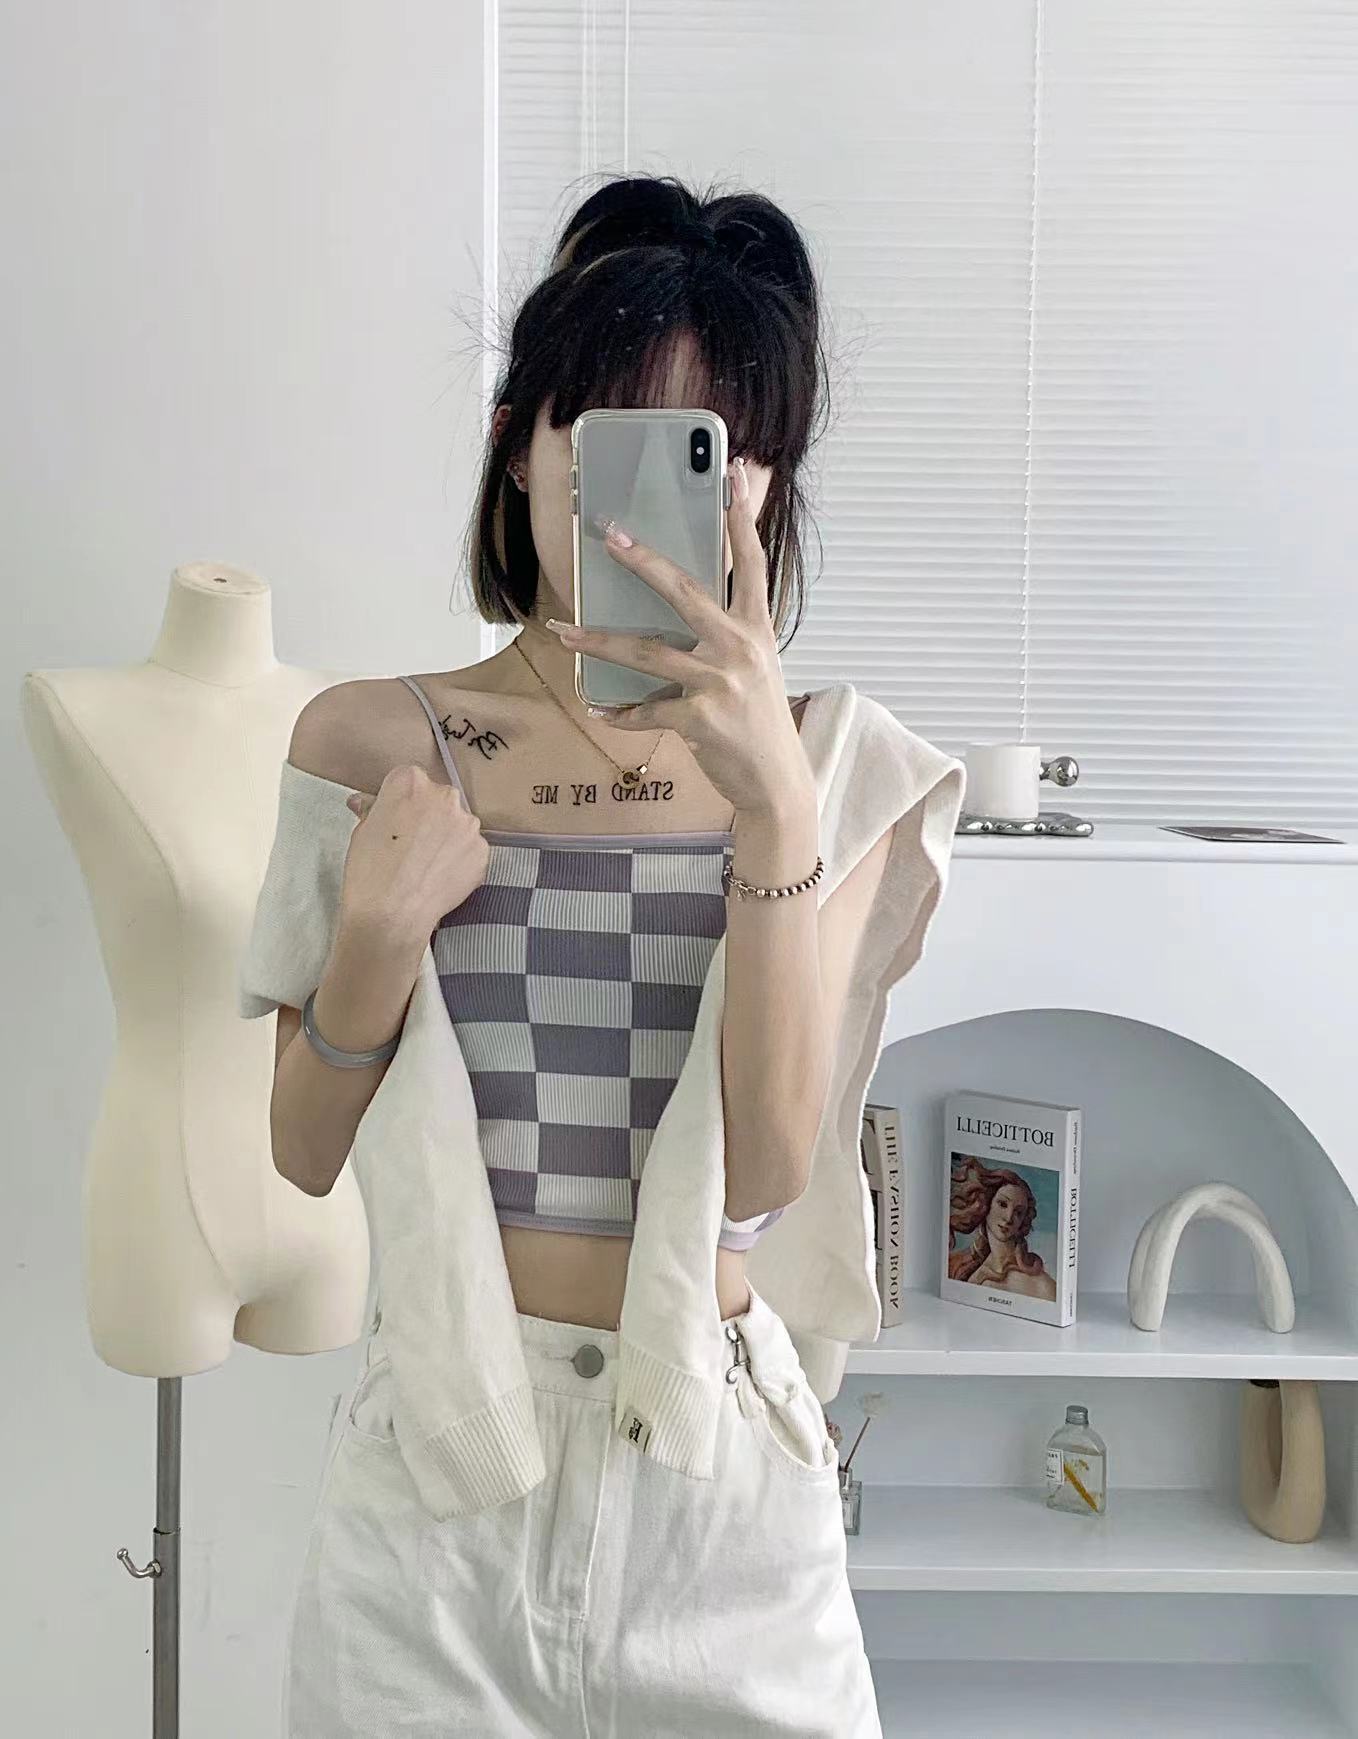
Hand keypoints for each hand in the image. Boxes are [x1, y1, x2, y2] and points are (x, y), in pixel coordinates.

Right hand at [339, 763, 489, 944]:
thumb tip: (366, 802)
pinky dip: (459, 859)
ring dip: (446, 837)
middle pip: (438, 798)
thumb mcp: (362, 832)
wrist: (392, 915)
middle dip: (428, 816)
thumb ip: (373, 810)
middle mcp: (444, 796)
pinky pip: (470, 848)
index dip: (401, 801)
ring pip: (457, 823)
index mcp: (410, 783)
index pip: (409, 779)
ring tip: (426, 864)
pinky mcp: (482, 850)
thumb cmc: (370, 874)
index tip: (397, 818)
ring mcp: (467, 823)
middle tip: (412, 844)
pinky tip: (440, 875)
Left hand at [547, 458, 813, 817]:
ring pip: (646, 652)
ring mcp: (720, 683)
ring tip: (563, 632)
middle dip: (644, 560)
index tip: (734, 473)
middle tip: (610, 535)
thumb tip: (670, 612)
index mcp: (757, 629)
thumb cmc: (757, 722)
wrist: (776, 783)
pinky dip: (618, 713)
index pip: (751, 562)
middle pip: (685, 592)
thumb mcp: (754, 668)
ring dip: (597, 642)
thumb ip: (724, 635)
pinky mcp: (699, 720)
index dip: (741, 517)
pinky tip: (600, 710)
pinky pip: (644, 710)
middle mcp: (741, 648)